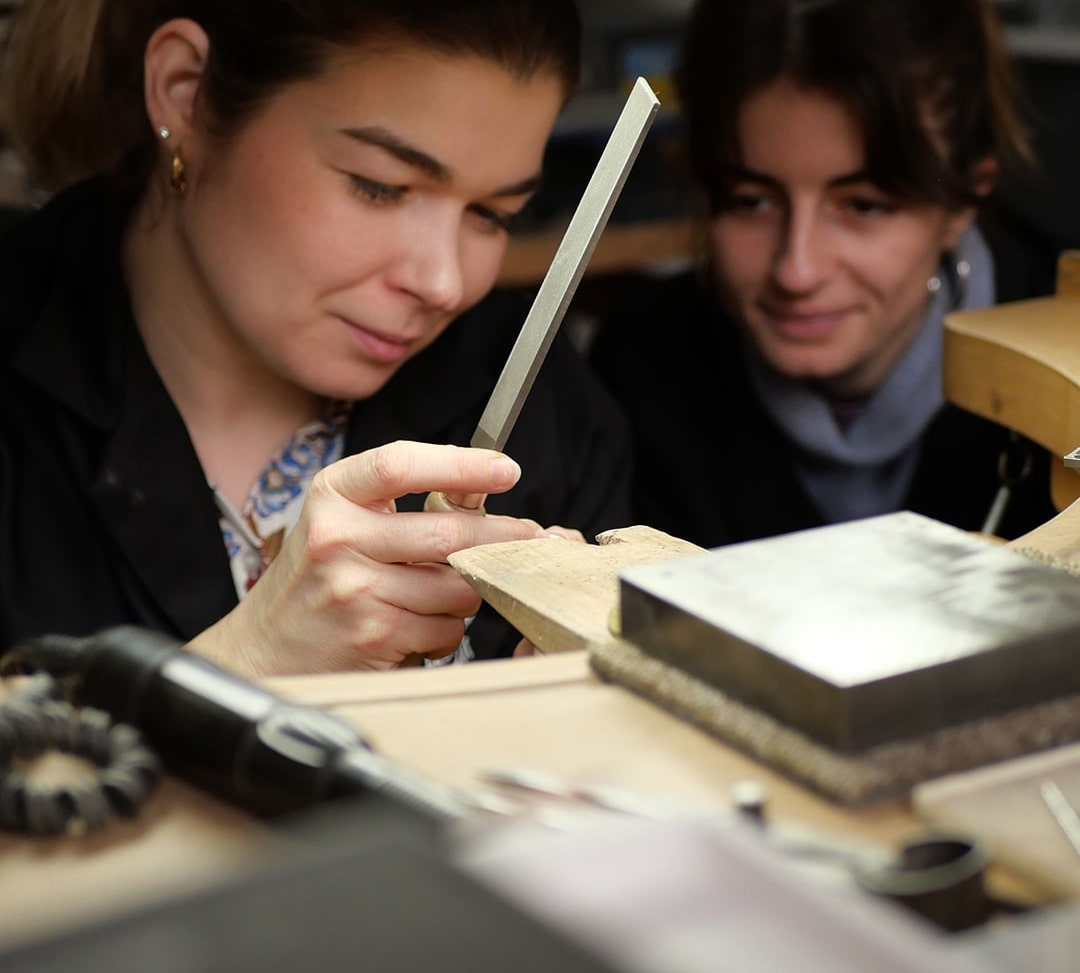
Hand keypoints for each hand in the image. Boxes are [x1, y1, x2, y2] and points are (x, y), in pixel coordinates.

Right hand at [189, 440, 544, 675]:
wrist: (267, 646)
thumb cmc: (316, 575)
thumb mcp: (343, 519)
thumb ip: (400, 499)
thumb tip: (482, 481)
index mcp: (333, 494)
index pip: (400, 464)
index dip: (461, 464)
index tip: (505, 468)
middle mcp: (337, 537)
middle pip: (448, 532)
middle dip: (500, 537)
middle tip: (528, 535)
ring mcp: (354, 589)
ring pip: (456, 587)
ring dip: (466, 592)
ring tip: (440, 593)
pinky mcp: (373, 635)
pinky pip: (446, 629)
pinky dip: (447, 630)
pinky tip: (417, 626)